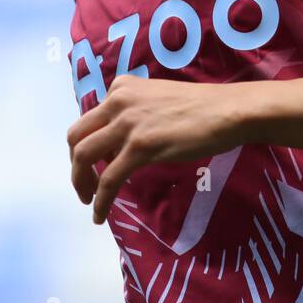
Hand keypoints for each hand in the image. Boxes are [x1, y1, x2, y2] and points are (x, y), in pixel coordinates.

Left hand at [67, 74, 248, 224]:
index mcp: (121, 87)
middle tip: (85, 186)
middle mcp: (118, 101)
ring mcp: (128, 124)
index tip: (94, 166)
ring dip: (81, 183)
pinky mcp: (140, 147)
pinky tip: (100, 214)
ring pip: (84, 157)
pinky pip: (109, 179)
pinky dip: (100, 200)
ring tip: (89, 202)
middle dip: (75, 166)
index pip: (88, 120)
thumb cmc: (201, 107)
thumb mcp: (156, 100)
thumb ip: (133, 115)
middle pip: (76, 137)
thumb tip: (119, 144)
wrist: (228, 111)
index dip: (86, 146)